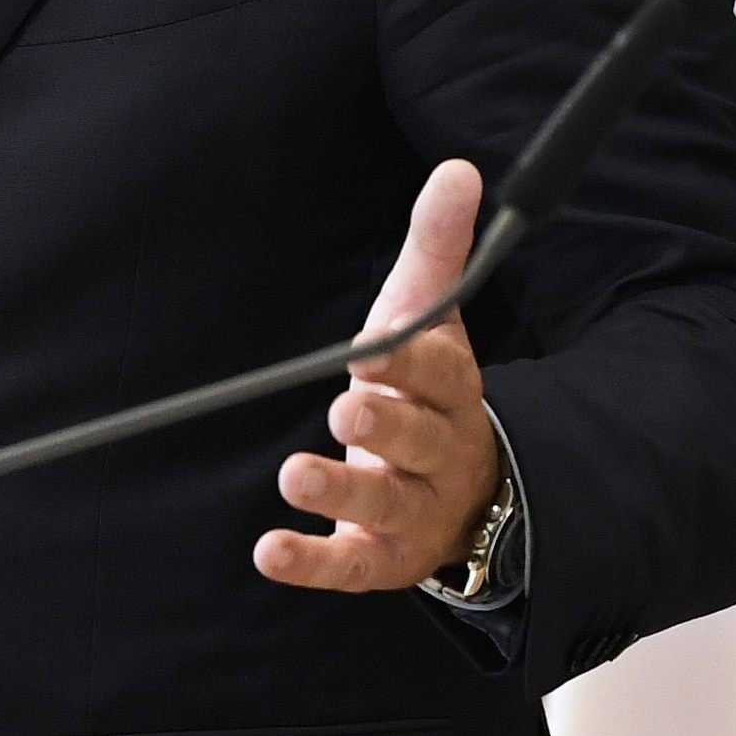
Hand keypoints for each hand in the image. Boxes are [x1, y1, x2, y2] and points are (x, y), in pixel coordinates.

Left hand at [255, 159, 501, 591]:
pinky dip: (310, 563)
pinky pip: (350, 566)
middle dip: (386, 424)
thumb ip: (438, 248)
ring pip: (387, 504)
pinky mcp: (381, 558)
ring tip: (294, 474)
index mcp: (453, 393)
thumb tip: (457, 169)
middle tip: (347, 406)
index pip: (441, 374)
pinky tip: (267, 552)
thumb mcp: (433, 319)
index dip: (411, 362)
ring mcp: (415, 512)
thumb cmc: (430, 390)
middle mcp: (442, 455)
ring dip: (342, 491)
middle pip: (420, 440)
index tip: (374, 346)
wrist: (468, 495)